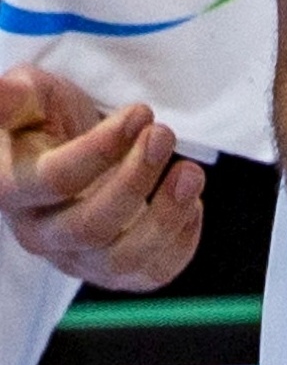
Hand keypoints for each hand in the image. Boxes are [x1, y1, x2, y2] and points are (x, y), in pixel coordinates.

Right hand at [0, 66, 204, 291]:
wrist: (67, 152)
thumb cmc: (46, 121)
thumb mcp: (32, 96)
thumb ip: (16, 97)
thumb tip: (0, 90)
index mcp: (15, 189)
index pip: (55, 181)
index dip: (102, 148)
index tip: (141, 112)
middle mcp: (41, 233)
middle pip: (89, 227)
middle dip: (136, 178)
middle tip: (164, 133)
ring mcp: (79, 257)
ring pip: (121, 260)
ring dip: (166, 215)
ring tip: (190, 172)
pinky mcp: (117, 270)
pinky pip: (153, 273)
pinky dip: (181, 240)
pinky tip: (190, 200)